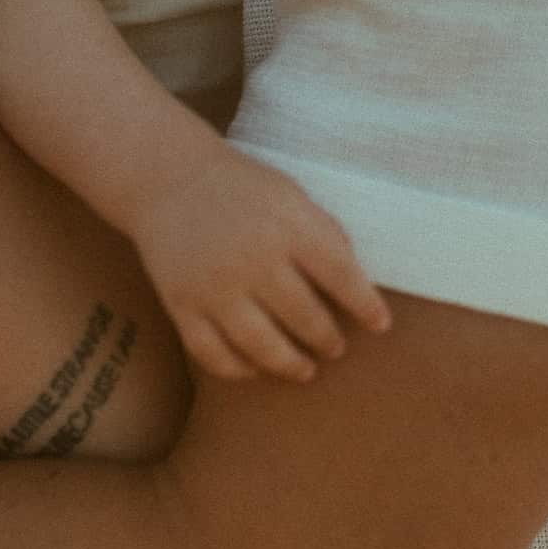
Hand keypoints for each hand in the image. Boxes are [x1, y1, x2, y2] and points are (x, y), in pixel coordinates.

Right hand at [128, 147, 390, 381]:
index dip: (366, 306)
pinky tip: (255, 368)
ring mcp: (214, 286)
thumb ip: (325, 236)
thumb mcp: (292, 197)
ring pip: (262, 347)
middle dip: (328, 340)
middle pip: (305, 318)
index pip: (342, 277)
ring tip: (305, 369)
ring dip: (291, 365)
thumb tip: (357, 287)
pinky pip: (214, 354)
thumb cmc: (241, 189)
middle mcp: (253, 259)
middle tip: (335, 348)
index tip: (380, 325)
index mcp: (288, 227)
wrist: (168, 179)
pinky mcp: (182, 305)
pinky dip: (239, 370)